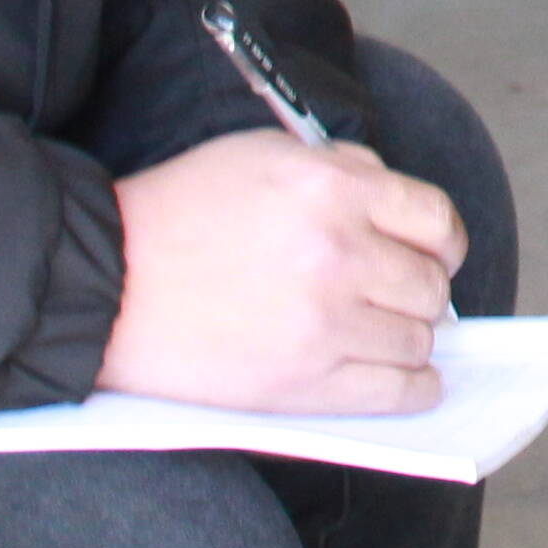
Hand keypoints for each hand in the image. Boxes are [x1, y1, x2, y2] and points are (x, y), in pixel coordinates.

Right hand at [102, 127, 463, 414]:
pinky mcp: (302, 383)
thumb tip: (398, 205)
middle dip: (421, 289)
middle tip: (400, 294)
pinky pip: (395, 393)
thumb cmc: (178, 211)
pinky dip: (415, 388)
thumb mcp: (263, 154)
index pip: (434, 220)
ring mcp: (323, 324)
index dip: (441, 240)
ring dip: (411, 337)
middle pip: (430, 286)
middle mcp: (338, 255)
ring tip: (388, 332)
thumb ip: (342, 167)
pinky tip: (412, 380)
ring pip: (417, 340)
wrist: (106, 283)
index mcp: (332, 189)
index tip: (435, 253)